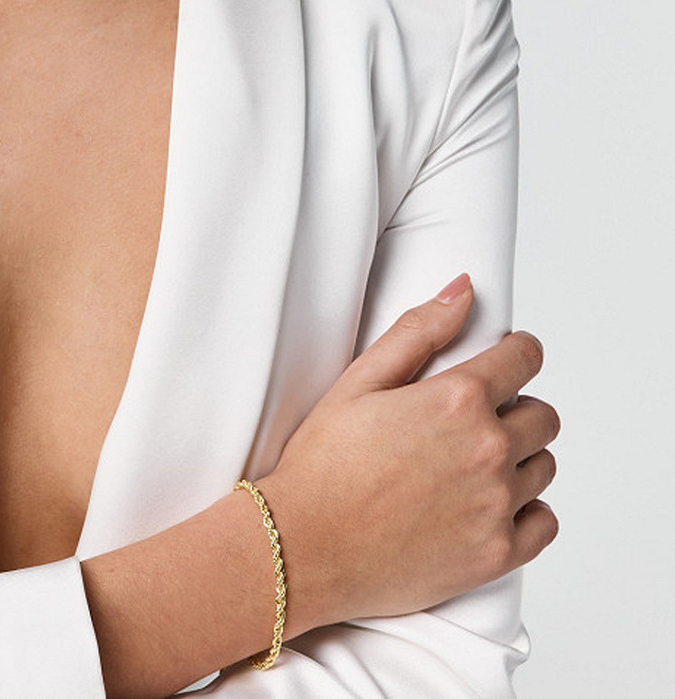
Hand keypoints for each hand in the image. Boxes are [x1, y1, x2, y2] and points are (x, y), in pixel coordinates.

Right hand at [257, 274, 559, 633]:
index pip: (525, 358)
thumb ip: (419, 330)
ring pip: (544, 466)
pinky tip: (491, 504)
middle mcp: (487, 450)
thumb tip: (464, 292)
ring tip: (474, 464)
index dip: (518, 352)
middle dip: (518, 407)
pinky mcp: (495, 554)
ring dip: (521, 458)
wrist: (302, 548)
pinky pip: (544, 523)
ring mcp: (496, 505)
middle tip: (477, 419)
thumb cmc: (322, 465)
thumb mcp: (360, 380)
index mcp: (457, 399)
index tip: (509, 358)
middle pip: (542, 415)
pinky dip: (527, 511)